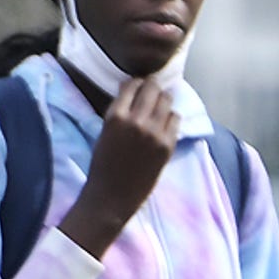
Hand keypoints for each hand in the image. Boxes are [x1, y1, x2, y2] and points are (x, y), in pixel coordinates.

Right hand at [60, 65, 183, 255]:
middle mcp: (136, 120)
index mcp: (116, 116)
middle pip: (153, 89)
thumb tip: (133, 91)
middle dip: (153, 86)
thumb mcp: (105, 132)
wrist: (112, 196)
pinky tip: (165, 123)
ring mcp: (154, 132)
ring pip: (167, 101)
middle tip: (154, 89)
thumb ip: (119, 112)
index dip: (138, 82)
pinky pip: (175, 119)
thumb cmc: (103, 164)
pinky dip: (171, 118)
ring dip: (164, 100)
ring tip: (161, 104)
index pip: (132, 85)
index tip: (140, 84)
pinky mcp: (167, 145)